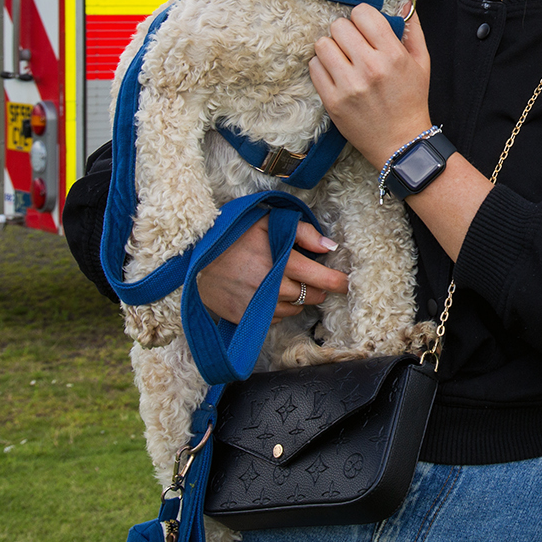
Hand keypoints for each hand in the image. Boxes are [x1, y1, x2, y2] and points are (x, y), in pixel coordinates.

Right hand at [196, 214, 347, 322]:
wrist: (195, 255)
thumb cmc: (235, 235)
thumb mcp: (269, 222)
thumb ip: (303, 232)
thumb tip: (329, 246)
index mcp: (281, 261)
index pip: (320, 279)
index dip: (338, 282)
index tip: (346, 283)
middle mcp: (272, 286)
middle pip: (311, 296)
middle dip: (317, 289)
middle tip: (312, 278)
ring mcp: (258, 304)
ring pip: (294, 309)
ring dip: (298, 299)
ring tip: (287, 283)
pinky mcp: (245, 317)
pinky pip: (274, 318)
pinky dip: (278, 309)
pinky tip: (269, 293)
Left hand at [310, 4, 433, 168]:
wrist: (401, 143)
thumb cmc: (411, 101)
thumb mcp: (421, 63)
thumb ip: (412, 30)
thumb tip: (401, 4)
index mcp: (393, 55)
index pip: (363, 13)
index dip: (362, 17)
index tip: (364, 27)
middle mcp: (370, 69)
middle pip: (339, 26)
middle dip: (346, 32)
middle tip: (353, 44)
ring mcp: (349, 86)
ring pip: (322, 44)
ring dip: (331, 47)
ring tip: (342, 58)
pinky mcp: (332, 102)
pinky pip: (314, 67)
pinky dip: (322, 66)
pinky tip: (335, 73)